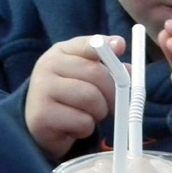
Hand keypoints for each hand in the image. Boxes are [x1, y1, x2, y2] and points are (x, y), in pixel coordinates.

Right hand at [24, 35, 125, 160]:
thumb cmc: (72, 97)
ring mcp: (41, 89)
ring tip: (90, 115)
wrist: (41, 124)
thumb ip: (110, 70)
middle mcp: (48, 65)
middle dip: (112, 92)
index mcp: (61, 51)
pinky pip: (81, 121)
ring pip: (91, 98)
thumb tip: (131, 71)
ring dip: (99, 112)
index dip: (106, 45)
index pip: (86, 44)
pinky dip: (86, 128)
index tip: (121, 48)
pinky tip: (74, 127)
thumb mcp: (89, 78)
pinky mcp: (41, 115)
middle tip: (114, 105)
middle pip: (95, 73)